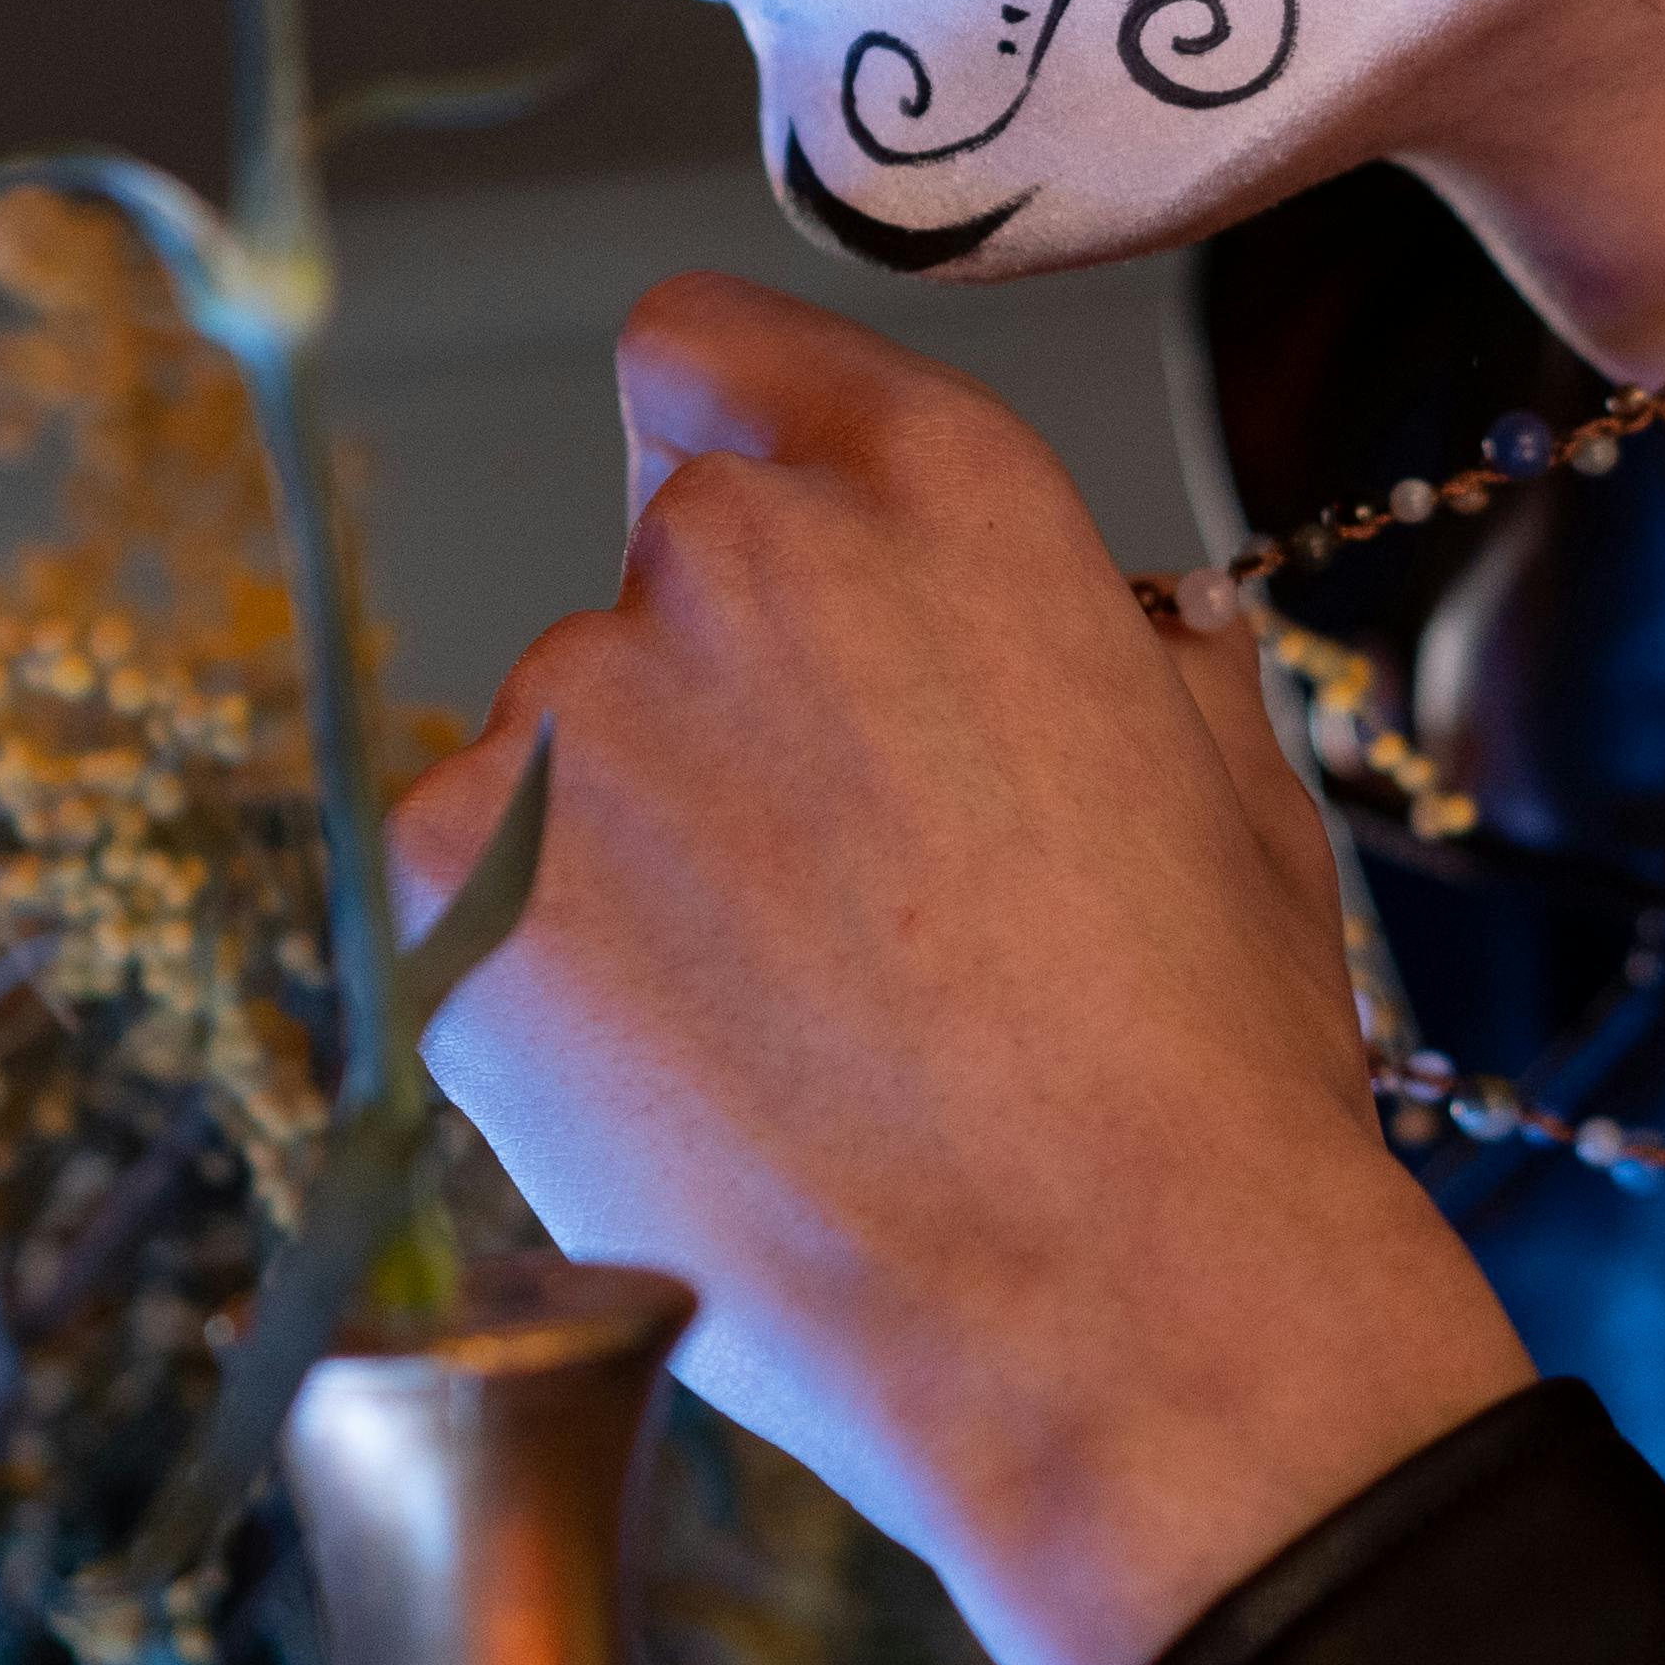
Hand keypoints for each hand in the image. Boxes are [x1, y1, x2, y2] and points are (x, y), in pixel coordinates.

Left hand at [388, 273, 1533, 1664]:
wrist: (1118, 1315)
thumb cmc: (1197, 1071)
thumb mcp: (1214, 776)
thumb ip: (1095, 639)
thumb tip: (1074, 629)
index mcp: (932, 485)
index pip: (706, 349)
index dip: (730, 446)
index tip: (761, 557)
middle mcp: (729, 554)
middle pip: (651, 582)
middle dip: (721, 712)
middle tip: (838, 899)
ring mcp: (567, 715)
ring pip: (558, 756)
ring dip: (630, 855)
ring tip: (779, 1036)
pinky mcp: (450, 885)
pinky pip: (471, 891)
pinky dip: (539, 979)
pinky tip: (682, 1092)